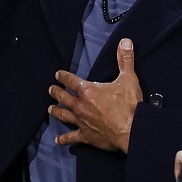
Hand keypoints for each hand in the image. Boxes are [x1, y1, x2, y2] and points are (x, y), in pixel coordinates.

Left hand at [49, 38, 142, 152]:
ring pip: (63, 115)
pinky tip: (58, 140)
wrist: (131, 130)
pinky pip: (71, 137)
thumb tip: (125, 41)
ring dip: (55, 111)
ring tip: (50, 109)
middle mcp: (80, 106)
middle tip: (51, 89)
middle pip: (63, 97)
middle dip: (56, 92)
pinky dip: (64, 139)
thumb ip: (125, 59)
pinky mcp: (85, 136)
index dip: (63, 76)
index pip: (71, 80)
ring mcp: (81, 122)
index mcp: (88, 91)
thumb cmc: (129, 105)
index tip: (57, 74)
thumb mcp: (128, 78)